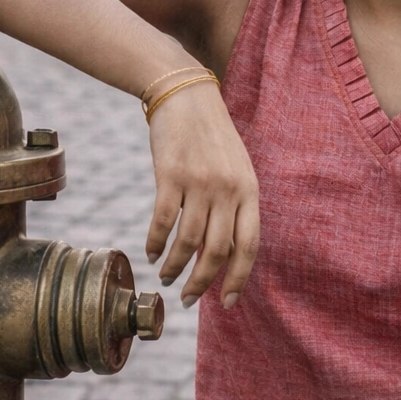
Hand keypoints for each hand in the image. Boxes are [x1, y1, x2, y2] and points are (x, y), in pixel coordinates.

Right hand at [145, 78, 259, 308]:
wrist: (186, 96)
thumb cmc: (212, 140)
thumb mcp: (237, 172)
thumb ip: (235, 210)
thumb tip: (225, 257)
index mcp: (249, 192)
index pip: (248, 247)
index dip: (237, 279)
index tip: (225, 304)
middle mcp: (228, 190)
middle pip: (216, 252)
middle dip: (201, 283)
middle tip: (188, 300)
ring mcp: (199, 183)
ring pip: (187, 242)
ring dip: (174, 267)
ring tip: (166, 277)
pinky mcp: (170, 175)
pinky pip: (163, 221)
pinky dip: (155, 243)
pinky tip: (151, 253)